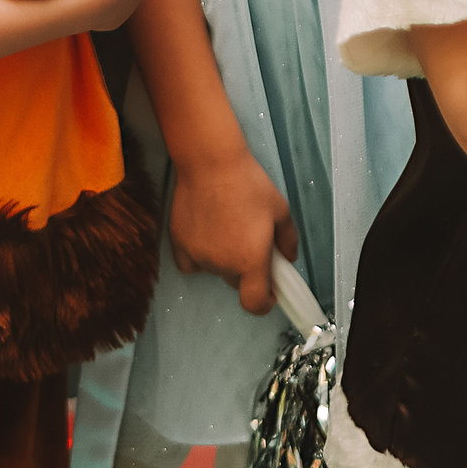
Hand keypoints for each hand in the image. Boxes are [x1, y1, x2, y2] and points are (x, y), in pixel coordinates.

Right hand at [169, 143, 297, 315]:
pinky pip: (190, 263)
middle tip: (249, 243)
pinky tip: (204, 236)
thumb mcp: (280, 210)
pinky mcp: (179, 244)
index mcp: (250, 261)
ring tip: (226, 228)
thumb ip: (288, 240)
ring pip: (214, 270)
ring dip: (223, 259)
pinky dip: (198, 257)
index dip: (264, 302)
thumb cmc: (249, 184)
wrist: (210, 164)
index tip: (269, 290)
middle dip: (246, 270)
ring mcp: (198, 255)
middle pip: (236, 282)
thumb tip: (288, 258)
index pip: (254, 304)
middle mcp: (222, 265)